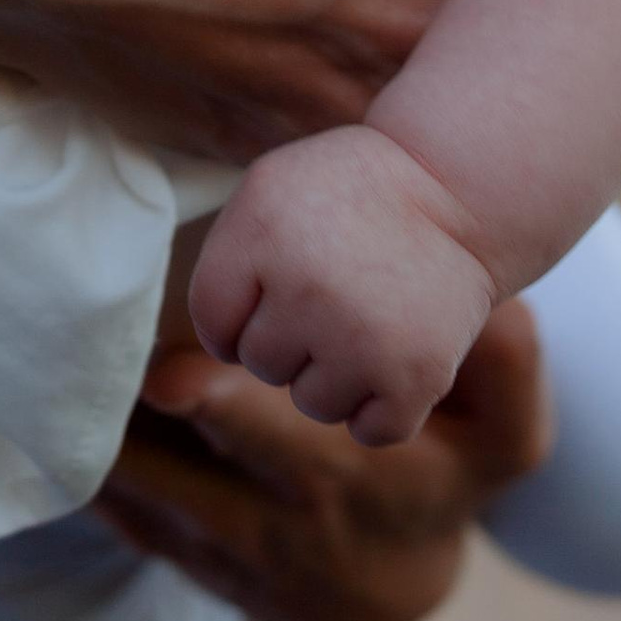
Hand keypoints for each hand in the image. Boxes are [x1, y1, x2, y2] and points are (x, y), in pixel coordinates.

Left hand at [91, 300, 550, 620]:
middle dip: (142, 443)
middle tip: (81, 388)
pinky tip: (59, 439)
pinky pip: (137, 533)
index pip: (288, 449)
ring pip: (153, 515)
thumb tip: (493, 310)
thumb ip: (507, 361)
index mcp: (361, 487)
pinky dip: (102, 491)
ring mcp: (239, 565)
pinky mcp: (197, 574)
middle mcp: (293, 535)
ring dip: (105, 462)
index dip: (227, 414)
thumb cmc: (448, 473)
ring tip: (46, 403)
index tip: (174, 373)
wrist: (396, 585)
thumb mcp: (505, 430)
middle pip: (201, 490)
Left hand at [190, 126, 498, 444]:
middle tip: (336, 288)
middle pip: (261, 363)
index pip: (214, 324)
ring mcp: (364, 338)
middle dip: (291, 335)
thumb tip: (165, 388)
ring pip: (313, 402)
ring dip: (336, 372)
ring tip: (369, 314)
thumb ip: (219, 271)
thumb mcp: (266, 196)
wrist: (455, 191)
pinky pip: (370, 428)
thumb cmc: (346, 197)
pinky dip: (385, 402)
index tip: (283, 278)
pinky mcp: (416, 377)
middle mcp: (309, 288)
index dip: (245, 308)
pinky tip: (399, 350)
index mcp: (261, 233)